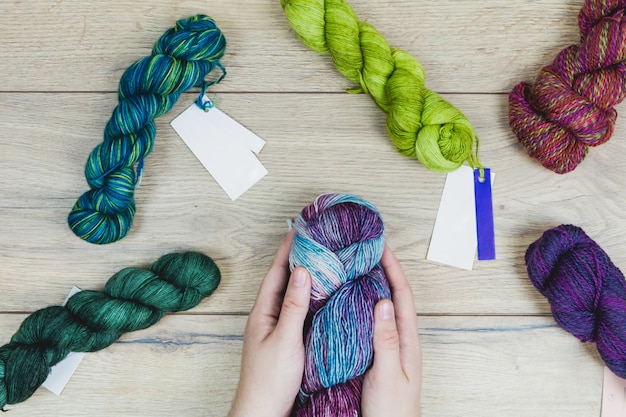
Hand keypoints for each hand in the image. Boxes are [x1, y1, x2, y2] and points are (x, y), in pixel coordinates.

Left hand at [228, 231, 311, 416]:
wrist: (264, 411)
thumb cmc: (270, 379)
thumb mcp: (285, 339)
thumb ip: (294, 306)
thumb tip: (302, 271)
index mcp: (263, 312)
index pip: (277, 272)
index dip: (288, 250)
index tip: (300, 230)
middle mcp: (269, 315)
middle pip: (284, 280)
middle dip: (298, 258)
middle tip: (315, 239)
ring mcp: (278, 327)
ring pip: (293, 295)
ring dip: (305, 277)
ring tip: (323, 259)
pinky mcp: (288, 339)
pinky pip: (299, 310)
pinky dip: (310, 298)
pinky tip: (324, 294)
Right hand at [362, 246, 421, 416]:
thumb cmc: (393, 411)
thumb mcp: (388, 374)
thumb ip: (386, 340)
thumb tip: (384, 302)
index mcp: (406, 341)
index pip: (402, 295)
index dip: (392, 268)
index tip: (381, 247)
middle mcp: (398, 339)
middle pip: (392, 296)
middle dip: (381, 270)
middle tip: (364, 251)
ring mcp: (387, 347)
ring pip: (380, 308)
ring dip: (370, 286)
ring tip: (354, 268)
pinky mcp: (375, 355)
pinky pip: (368, 324)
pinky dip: (359, 307)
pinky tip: (346, 303)